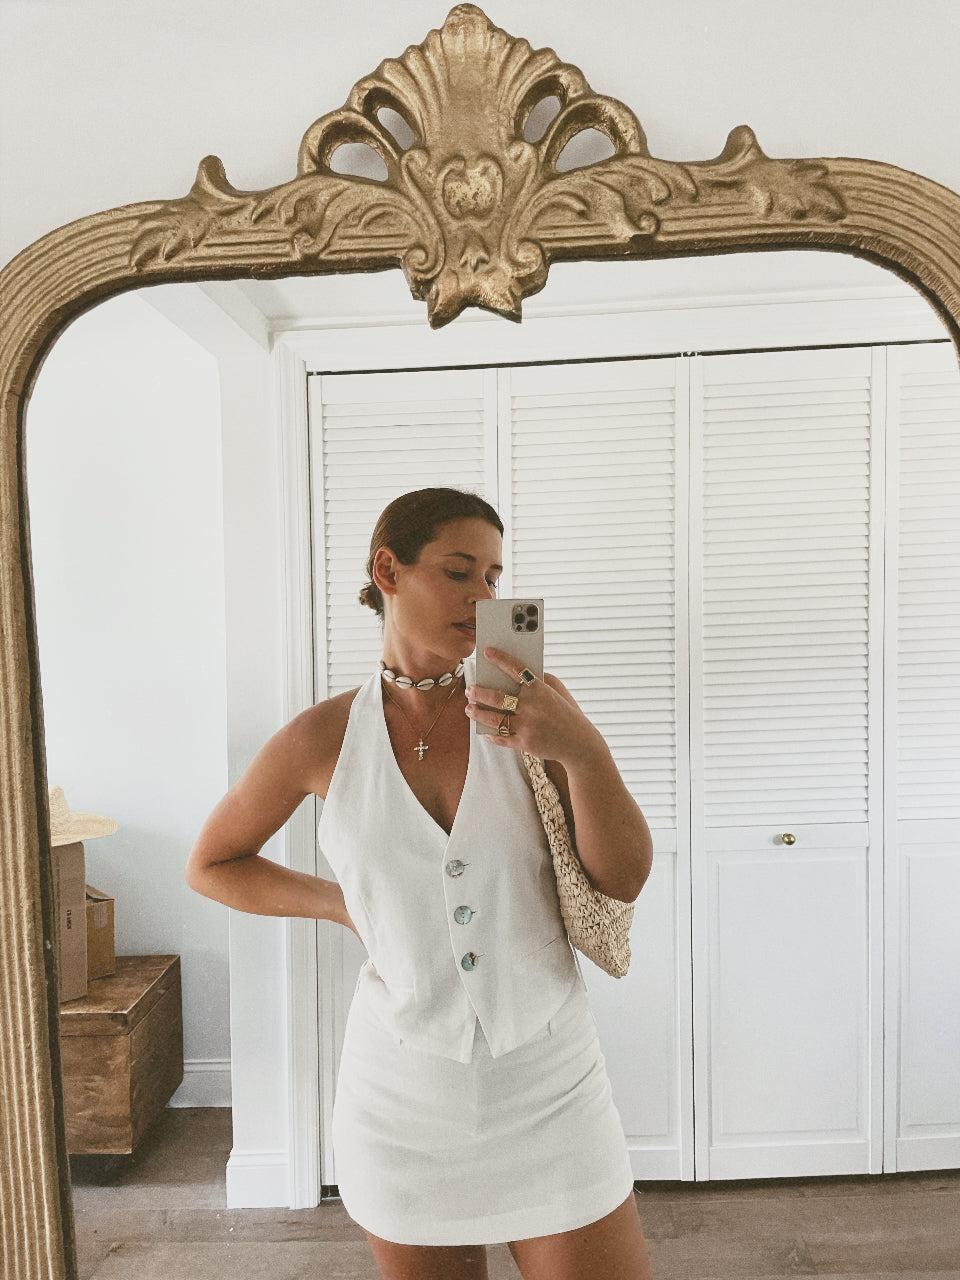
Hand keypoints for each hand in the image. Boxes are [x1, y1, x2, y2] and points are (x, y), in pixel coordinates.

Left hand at [465, 645, 599, 764]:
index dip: (500, 659)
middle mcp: (532, 707)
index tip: (487, 652)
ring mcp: (527, 726)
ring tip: (469, 708)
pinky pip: (501, 737)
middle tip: (470, 689)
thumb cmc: (566, 712)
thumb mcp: (556, 691)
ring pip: (493, 719)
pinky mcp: (524, 743)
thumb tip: (509, 676)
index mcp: (540, 690)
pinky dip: (490, 733)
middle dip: (478, 692)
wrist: (579, 743)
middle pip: (496, 697)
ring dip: (477, 713)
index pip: (516, 669)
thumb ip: (536, 681)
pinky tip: (484, 728)